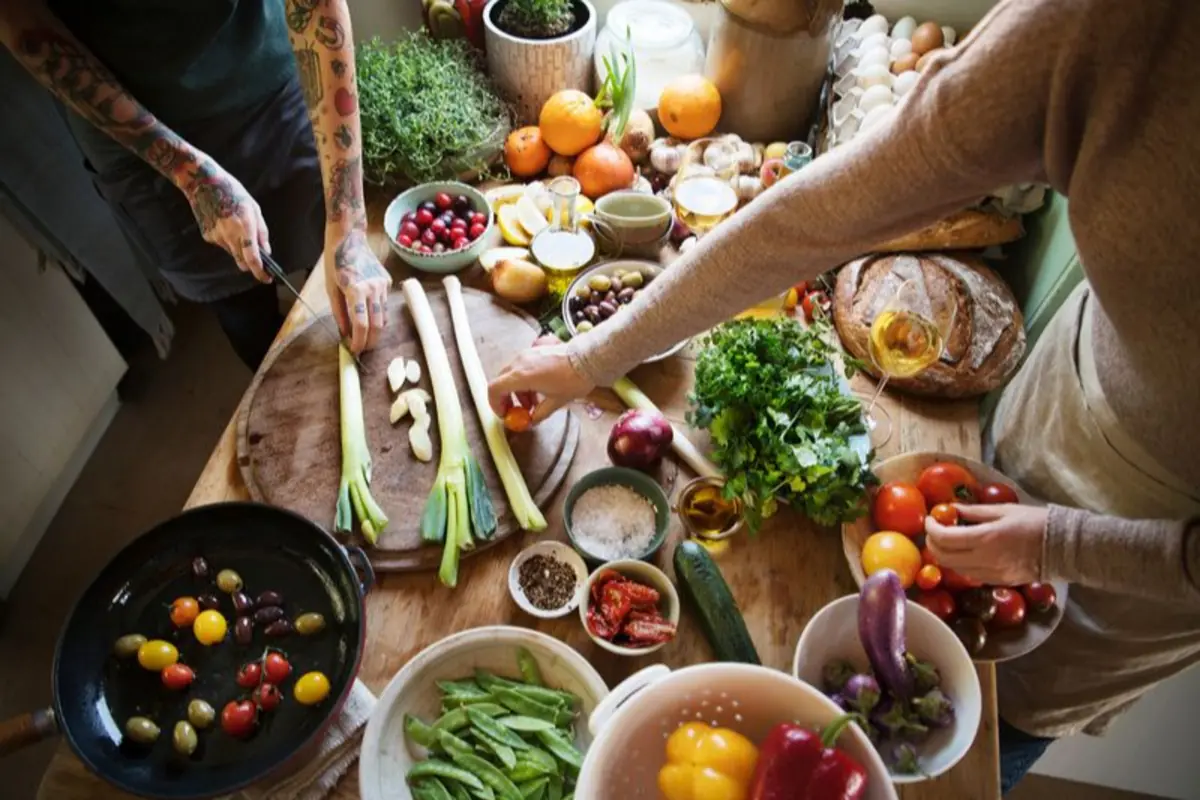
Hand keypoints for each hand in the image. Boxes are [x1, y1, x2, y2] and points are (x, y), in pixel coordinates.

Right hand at [179, 159, 271, 281]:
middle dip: (251, 264)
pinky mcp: (208, 236)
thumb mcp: (254, 209)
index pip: (253, 258)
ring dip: (239, 249)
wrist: (203, 183)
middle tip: (258, 259)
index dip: (260, 272)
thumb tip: (267, 252)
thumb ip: (261, 232)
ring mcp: (217, 237)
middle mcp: (230, 235)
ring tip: (237, 228)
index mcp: (245, 227)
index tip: (266, 278)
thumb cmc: (233, 192)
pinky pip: (223, 245)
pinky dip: (228, 240)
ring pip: (233, 253)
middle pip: (242, 262)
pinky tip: (225, 224)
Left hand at [326, 228, 391, 352]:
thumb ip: (339, 313)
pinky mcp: (387, 282)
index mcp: (356, 290)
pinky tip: (367, 311)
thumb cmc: (335, 261)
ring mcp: (383, 285)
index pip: (361, 325)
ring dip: (374, 329)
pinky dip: (377, 313)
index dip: (358, 342)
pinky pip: (384, 304)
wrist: (350, 237)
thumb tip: (344, 333)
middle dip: (371, 341)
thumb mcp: (331, 289)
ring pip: (383, 317)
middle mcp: (373, 289)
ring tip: (364, 335)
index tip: (354, 351)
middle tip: (362, 349)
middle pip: (377, 325)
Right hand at [488, 341, 594, 424]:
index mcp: (521, 376)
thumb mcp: (556, 402)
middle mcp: (520, 362)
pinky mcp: (535, 350)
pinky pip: (522, 366)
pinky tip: (539, 389)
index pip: (494, 389)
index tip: (504, 414)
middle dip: (506, 398)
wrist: (589, 358)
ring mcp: (527, 354)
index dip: (495, 404)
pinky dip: (524, 380)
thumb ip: (539, 414)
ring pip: (512, 374)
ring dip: (517, 390)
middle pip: (502, 381)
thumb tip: (531, 421)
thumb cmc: (573, 379)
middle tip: (517, 411)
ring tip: (533, 403)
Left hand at [925, 504, 1047, 585]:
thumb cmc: (1035, 522)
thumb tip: (951, 509)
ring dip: (945, 554)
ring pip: (954, 569)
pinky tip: (965, 551)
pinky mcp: (997, 582)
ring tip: (948, 540)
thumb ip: (974, 512)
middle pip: (944, 558)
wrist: (1063, 547)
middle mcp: (985, 560)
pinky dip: (960, 563)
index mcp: (986, 539)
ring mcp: (991, 574)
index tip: (930, 519)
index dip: (931, 528)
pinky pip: (969, 575)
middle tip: (935, 530)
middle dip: (933, 543)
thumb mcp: (1003, 510)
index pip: (945, 538)